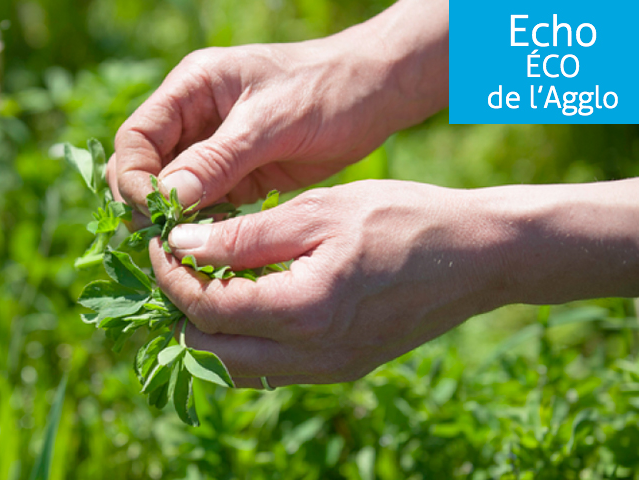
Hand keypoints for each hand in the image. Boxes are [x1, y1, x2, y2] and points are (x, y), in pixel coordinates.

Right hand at [109, 0, 448, 215]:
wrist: (378, 93)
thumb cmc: (327, 89)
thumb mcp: (271, 121)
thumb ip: (218, 158)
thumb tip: (168, 198)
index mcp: (190, 90)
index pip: (135, 139)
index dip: (134, 179)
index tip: (156, 213)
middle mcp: (192, 121)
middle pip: (143, 170)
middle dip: (148, 205)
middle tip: (170, 240)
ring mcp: (213, 152)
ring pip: (171, 195)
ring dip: (176, 223)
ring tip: (191, 251)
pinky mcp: (237, 178)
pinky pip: (204, 208)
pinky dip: (203, 229)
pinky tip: (216, 248)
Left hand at [150, 176, 638, 387]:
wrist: (480, 256)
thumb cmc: (404, 218)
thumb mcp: (320, 210)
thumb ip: (245, 235)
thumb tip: (180, 246)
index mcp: (305, 312)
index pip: (204, 309)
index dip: (168, 276)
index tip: (158, 240)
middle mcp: (313, 356)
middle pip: (208, 353)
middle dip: (178, 310)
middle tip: (174, 263)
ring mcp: (328, 370)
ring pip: (235, 368)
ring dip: (207, 330)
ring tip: (203, 278)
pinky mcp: (340, 368)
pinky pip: (269, 368)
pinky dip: (242, 339)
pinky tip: (244, 297)